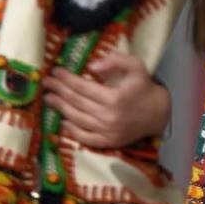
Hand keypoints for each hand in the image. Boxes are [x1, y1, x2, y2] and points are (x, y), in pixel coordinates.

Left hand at [42, 52, 170, 149]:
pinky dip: (71, 131)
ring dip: (60, 108)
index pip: (82, 87)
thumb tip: (91, 65)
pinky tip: (61, 122)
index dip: (67, 79)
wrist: (157, 113)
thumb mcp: (135, 66)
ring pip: (77, 119)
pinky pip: (85, 138)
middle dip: (59, 91)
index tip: (55, 71)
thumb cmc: (143, 86)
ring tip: (49, 98)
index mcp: (114, 98)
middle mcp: (108, 117)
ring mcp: (107, 132)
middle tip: (46, 83)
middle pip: (76, 102)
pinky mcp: (108, 142)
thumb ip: (115, 61)